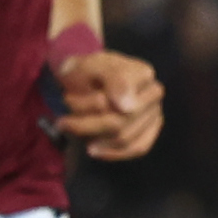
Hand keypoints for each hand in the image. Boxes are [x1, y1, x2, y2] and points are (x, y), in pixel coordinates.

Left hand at [55, 45, 164, 161]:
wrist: (88, 79)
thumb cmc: (87, 72)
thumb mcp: (90, 65)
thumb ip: (111, 78)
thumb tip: (126, 107)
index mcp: (141, 73)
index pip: (118, 95)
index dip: (90, 103)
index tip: (67, 100)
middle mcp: (154, 92)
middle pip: (119, 121)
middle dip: (86, 123)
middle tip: (62, 121)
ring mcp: (154, 113)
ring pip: (123, 137)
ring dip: (93, 136)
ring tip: (74, 130)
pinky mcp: (150, 132)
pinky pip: (136, 149)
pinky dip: (111, 152)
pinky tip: (93, 149)